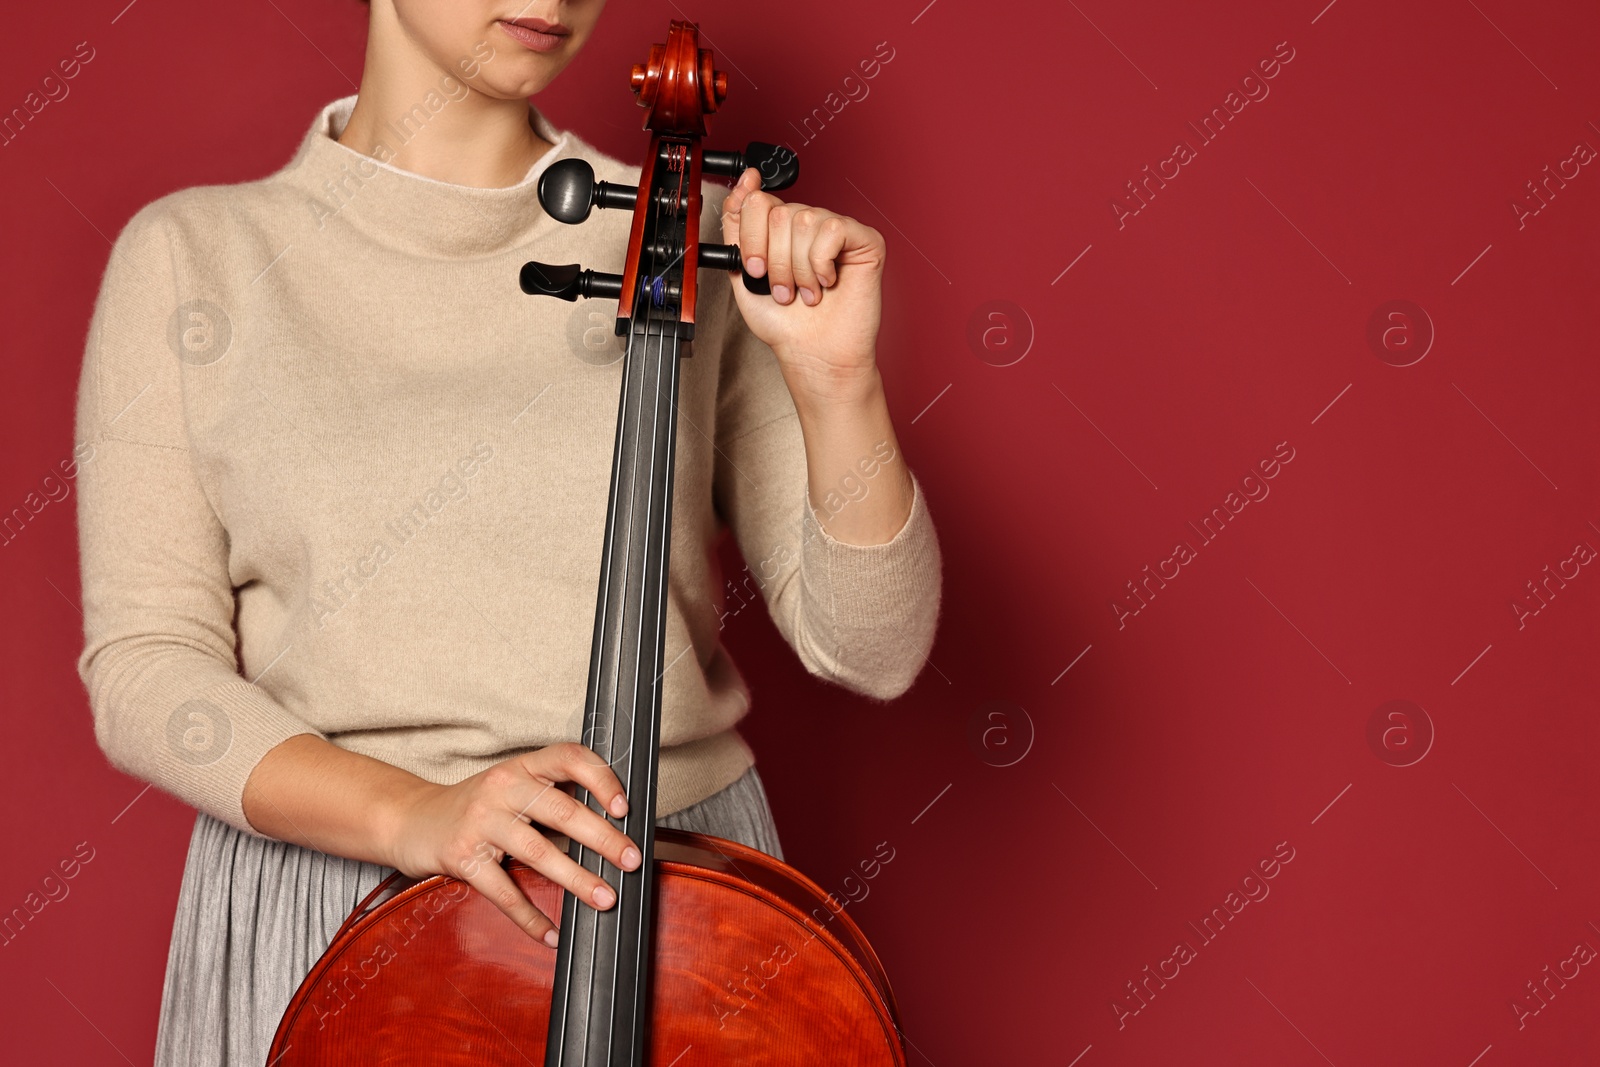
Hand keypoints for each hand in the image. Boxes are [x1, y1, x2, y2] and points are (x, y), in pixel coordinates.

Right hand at [381, 742, 640, 946]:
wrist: (409, 819)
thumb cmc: (475, 806)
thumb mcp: (510, 786)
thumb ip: (551, 795)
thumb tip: (612, 824)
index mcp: (522, 767)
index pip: (569, 758)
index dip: (600, 778)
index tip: (624, 807)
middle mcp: (503, 787)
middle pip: (561, 810)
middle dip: (602, 838)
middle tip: (632, 860)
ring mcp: (480, 820)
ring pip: (537, 851)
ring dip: (576, 878)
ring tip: (604, 898)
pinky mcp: (462, 856)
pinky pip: (503, 891)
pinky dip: (530, 917)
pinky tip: (552, 934)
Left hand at [720, 166, 886, 407]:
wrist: (813, 356)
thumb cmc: (785, 325)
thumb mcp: (742, 274)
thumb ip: (736, 228)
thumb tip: (742, 185)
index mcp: (782, 230)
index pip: (757, 201)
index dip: (751, 236)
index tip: (755, 267)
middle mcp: (810, 225)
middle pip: (779, 212)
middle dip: (775, 261)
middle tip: (783, 290)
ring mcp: (838, 231)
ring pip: (805, 220)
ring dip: (798, 268)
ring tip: (806, 292)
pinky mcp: (865, 241)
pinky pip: (833, 229)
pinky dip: (822, 262)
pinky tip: (827, 282)